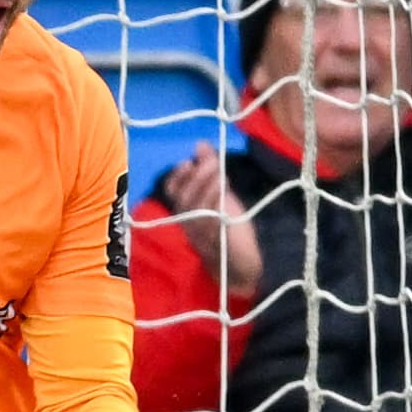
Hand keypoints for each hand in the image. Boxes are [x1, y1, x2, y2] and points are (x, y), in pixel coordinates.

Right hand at [156, 143, 261, 295]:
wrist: (240, 267)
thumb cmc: (230, 231)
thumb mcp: (221, 197)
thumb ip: (211, 173)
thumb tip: (201, 144)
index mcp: (186, 213)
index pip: (171, 191)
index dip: (177, 176)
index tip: (188, 161)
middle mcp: (187, 222)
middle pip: (182, 196)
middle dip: (194, 175)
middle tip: (208, 159)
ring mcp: (199, 232)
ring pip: (193, 204)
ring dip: (204, 183)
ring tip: (216, 167)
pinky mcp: (214, 238)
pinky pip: (208, 215)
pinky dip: (214, 198)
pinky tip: (222, 185)